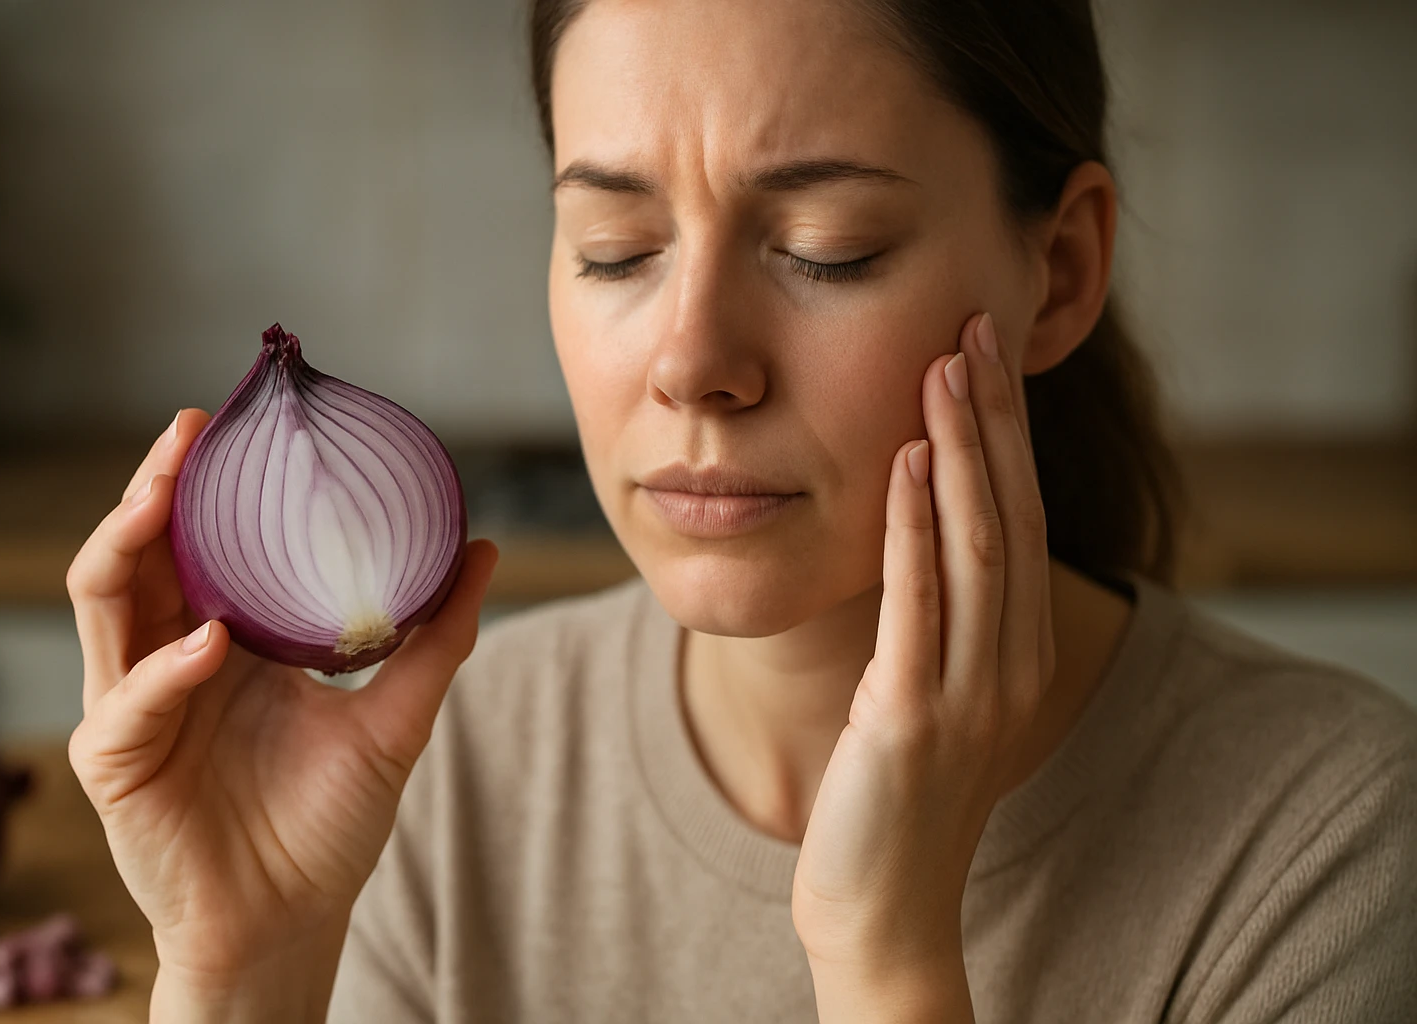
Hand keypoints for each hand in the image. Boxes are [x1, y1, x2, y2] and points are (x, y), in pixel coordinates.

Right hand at [66, 409, 497, 991]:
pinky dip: (165, 669)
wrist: (292, 919)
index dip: (208, 482)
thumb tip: (483, 547)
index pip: (198, 541)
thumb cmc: (327, 823)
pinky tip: (212, 643)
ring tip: (165, 493)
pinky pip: (125, 702)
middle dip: (155, 486)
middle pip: (139, 552)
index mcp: (224, 637)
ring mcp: (133, 705)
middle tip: (191, 431)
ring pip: (101, 601)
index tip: (237, 420)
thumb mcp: (396, 717)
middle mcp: (168, 657)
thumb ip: (437, 637)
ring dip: (127, 541)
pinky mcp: (114, 762)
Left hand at [792, 312, 1055, 998]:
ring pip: (979, 545)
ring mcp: (971, 691)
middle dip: (993, 418)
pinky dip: (916, 527)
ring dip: (963, 450)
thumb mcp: (930, 692)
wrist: (882, 903)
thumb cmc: (895, 794)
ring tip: (944, 367)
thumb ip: (937, 618)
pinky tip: (909, 461)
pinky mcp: (916, 717)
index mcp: (1018, 652)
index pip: (1019, 519)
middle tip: (974, 326)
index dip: (1006, 434)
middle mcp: (1011, 664)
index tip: (983, 352)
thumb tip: (914, 528)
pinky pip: (920, 604)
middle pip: (1010, 515)